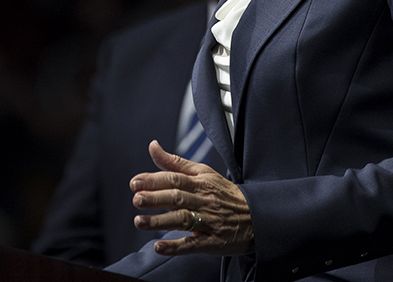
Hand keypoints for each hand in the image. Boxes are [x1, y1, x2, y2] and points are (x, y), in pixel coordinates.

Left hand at [131, 140, 253, 255]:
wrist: (257, 216)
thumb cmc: (225, 194)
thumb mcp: (204, 173)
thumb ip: (175, 163)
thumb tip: (152, 146)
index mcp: (202, 182)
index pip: (175, 178)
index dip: (154, 180)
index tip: (135, 182)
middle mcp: (205, 200)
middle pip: (178, 197)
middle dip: (155, 198)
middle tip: (137, 199)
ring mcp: (210, 221)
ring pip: (183, 220)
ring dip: (160, 221)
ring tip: (140, 221)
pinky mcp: (213, 242)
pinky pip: (193, 245)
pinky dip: (175, 246)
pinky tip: (159, 247)